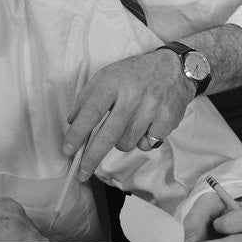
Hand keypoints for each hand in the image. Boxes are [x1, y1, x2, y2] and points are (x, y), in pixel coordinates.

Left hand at [62, 49, 190, 179]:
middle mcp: (132, 96)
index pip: (91, 113)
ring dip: (121, 142)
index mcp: (112, 82)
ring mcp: (151, 108)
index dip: (77, 134)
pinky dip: (142, 141)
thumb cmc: (134, 74)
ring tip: (127, 125)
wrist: (173, 67)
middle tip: (81, 174)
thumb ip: (87, 98)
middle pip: (108, 135)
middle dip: (92, 157)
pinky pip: (146, 144)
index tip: (68, 150)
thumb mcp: (106, 75)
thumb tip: (72, 122)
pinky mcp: (167, 119)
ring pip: (126, 143)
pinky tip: (146, 125)